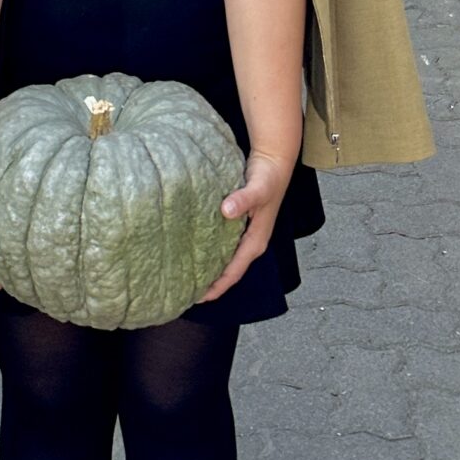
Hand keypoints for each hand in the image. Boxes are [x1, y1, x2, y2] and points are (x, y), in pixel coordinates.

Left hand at [199, 150, 293, 303]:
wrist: (274, 161)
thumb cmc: (268, 176)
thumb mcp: (258, 188)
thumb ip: (244, 199)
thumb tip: (226, 211)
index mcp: (256, 242)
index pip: (234, 273)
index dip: (217, 287)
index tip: (197, 298)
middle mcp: (251, 243)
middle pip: (229, 271)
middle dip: (210, 284)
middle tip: (184, 292)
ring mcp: (245, 235)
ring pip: (225, 259)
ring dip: (210, 269)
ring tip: (187, 276)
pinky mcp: (238, 224)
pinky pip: (223, 245)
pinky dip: (210, 252)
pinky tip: (195, 249)